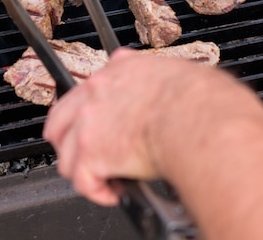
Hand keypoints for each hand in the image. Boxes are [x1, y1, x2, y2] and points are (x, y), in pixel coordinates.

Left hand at [43, 47, 224, 205]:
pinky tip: (113, 193)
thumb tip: (177, 92)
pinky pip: (82, 180)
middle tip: (88, 156)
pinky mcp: (92, 153)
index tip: (101, 125)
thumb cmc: (201, 98)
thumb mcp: (177, 71)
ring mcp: (89, 122)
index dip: (91, 112)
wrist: (198, 117)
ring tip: (103, 179)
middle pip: (62, 120)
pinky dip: (96, 191)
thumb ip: (161, 79)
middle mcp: (97, 91)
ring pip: (67, 154)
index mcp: (120, 69)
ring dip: (83, 170)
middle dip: (71, 141)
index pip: (90, 88)